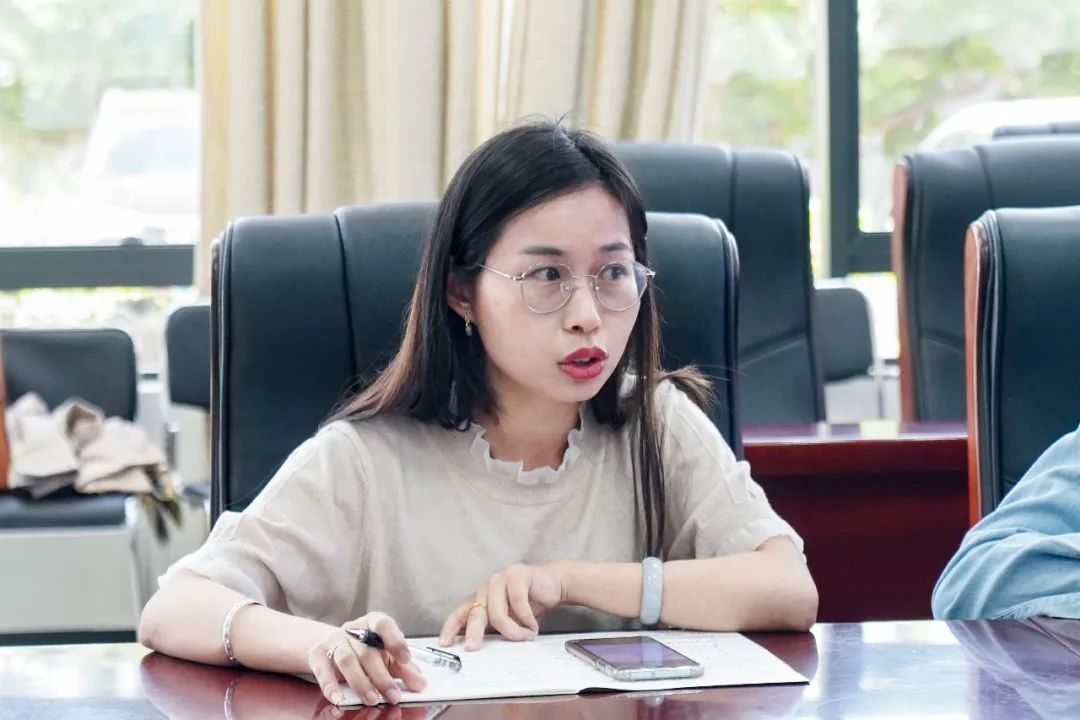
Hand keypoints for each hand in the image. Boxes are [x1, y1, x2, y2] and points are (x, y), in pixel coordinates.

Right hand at [307, 612, 426, 706]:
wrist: (333, 645)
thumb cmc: (367, 650)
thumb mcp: (388, 656)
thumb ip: (405, 668)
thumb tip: (420, 684)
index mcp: (373, 622)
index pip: (383, 624)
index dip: (395, 640)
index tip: (405, 658)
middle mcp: (353, 629)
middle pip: (367, 650)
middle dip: (381, 676)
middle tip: (393, 695)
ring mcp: (333, 639)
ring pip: (346, 660)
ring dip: (360, 683)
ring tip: (372, 700)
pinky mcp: (317, 653)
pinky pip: (322, 669)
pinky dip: (330, 685)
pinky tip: (339, 698)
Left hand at [439, 562, 567, 650]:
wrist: (553, 584)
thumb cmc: (528, 604)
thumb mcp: (507, 620)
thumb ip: (492, 629)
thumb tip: (476, 647)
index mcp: (479, 599)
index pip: (460, 613)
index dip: (451, 628)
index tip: (445, 643)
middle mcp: (486, 587)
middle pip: (476, 614)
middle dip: (474, 633)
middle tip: (473, 648)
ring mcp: (500, 579)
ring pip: (497, 612)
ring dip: (513, 630)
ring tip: (526, 636)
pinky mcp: (517, 574)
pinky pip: (518, 602)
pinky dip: (527, 619)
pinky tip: (533, 626)